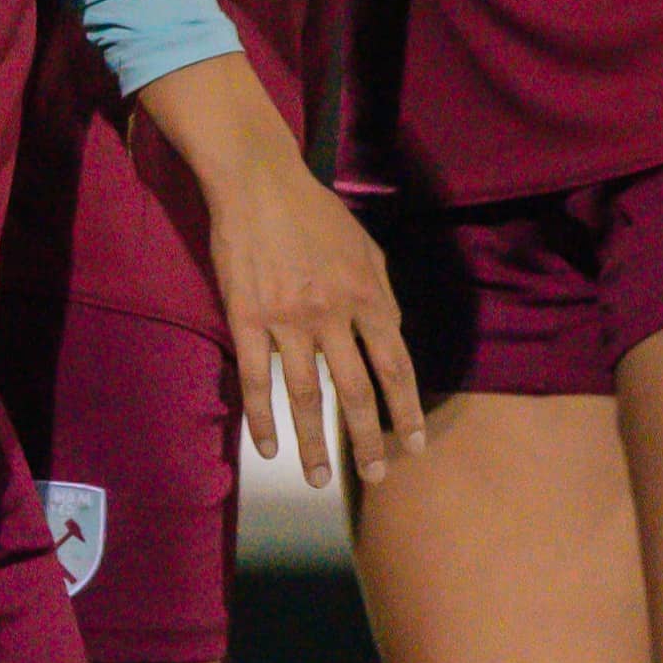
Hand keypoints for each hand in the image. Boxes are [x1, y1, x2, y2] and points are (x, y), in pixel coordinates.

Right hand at [134, 53, 427, 487]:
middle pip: (355, 392)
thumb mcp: (366, 247)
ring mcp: (289, 320)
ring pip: (305, 396)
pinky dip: (262, 419)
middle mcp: (333, 314)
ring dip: (314, 444)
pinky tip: (267, 448)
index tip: (413, 446)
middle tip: (374, 476)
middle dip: (367, 440)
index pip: (395, 367)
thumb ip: (381, 294)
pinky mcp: (248, 318)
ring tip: (316, 479)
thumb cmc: (316, 211)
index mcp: (368, 296)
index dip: (406, 411)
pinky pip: (257, 379)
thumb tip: (391, 335)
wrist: (260, 182)